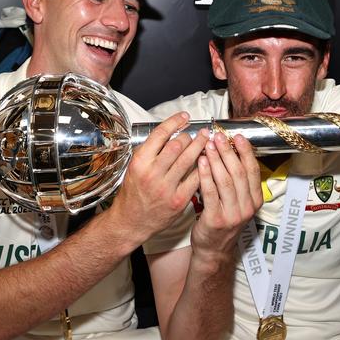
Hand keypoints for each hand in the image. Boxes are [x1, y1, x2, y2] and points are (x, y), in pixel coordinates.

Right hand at [109, 112, 208, 242]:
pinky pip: (195, 179)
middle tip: (198, 132)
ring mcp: (166, 188)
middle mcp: (152, 174)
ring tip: (206, 140)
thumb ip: (149, 152)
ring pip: (189, 160)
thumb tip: (169, 132)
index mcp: (140, 163)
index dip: (174, 122)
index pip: (160, 134)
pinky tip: (207, 161)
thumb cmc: (133, 194)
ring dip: (200, 147)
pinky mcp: (179, 200)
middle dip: (190, 135)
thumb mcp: (134, 168)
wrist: (132, 222)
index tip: (184, 117)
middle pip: (177, 145)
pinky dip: (203, 168)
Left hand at [190, 132, 262, 261]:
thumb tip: (231, 152)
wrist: (213, 250)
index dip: (245, 152)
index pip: (253, 171)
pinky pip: (210, 192)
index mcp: (255, 200)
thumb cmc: (223, 220)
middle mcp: (247, 207)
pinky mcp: (216, 219)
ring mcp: (233, 214)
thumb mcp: (238, 202)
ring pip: (226, 181)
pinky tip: (200, 163)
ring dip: (216, 160)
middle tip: (219, 136)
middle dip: (228, 152)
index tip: (237, 136)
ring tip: (208, 145)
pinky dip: (205, 175)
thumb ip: (238, 182)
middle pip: (239, 173)